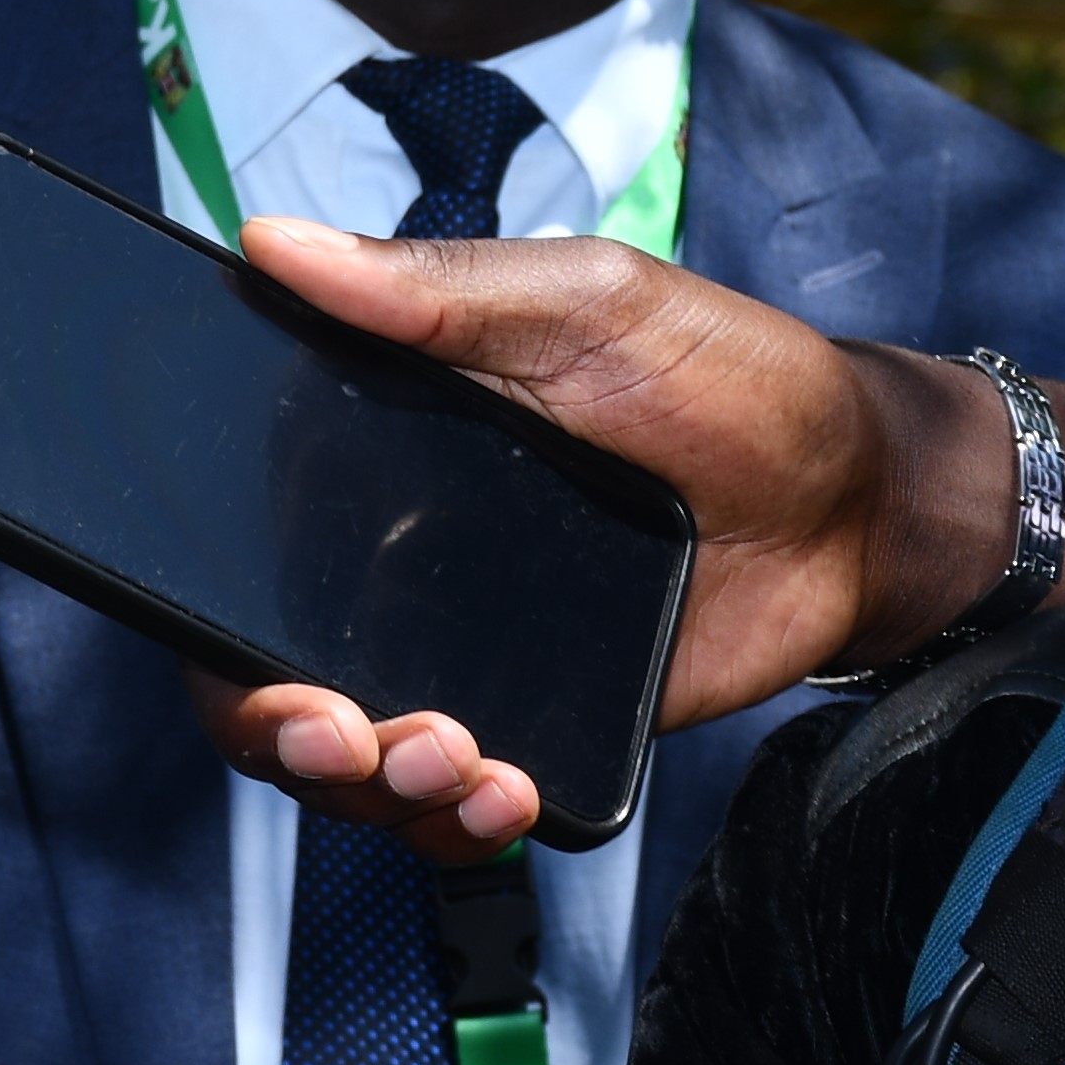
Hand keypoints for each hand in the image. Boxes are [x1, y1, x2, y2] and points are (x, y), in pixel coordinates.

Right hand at [185, 220, 1064, 855]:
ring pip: (348, 761)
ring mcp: (455, 652)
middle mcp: (387, 565)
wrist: (856, 502)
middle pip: (265, 679)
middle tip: (347, 739)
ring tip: (459, 763)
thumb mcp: (582, 304)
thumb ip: (432, 287)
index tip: (242, 651)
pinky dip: (456, 821)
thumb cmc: (725, 378)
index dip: (208, 619)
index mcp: (368, 458)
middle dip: (283, 736)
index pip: (235, 544)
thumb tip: (276, 242)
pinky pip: (452, 802)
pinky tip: (506, 792)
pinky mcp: (532, 720)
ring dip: (376, 789)